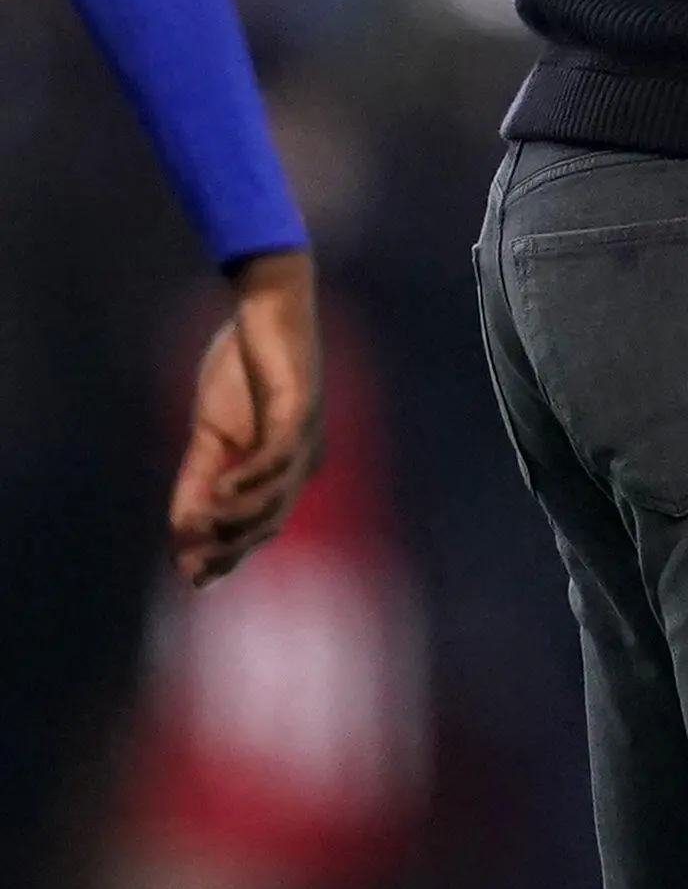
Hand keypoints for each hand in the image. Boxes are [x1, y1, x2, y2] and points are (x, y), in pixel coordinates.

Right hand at [168, 247, 322, 586]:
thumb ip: (199, 478)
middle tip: (191, 563)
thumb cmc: (241, 370)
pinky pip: (281, 455)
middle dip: (230, 547)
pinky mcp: (301, 409)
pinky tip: (225, 487)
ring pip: (278, 497)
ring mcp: (306, 437)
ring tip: (200, 524)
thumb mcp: (211, 433)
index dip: (227, 553)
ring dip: (236, 518)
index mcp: (284, 470)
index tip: (190, 575)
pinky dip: (252, 476)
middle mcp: (303, 461)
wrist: (265, 313)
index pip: (258, 524)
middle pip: (271, 521)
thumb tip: (181, 528)